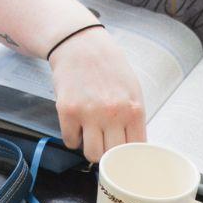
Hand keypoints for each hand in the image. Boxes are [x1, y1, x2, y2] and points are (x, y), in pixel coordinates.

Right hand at [47, 27, 146, 162]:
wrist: (81, 45)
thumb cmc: (109, 67)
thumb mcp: (132, 90)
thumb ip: (134, 118)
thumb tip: (134, 147)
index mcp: (133, 110)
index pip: (135, 150)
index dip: (129, 157)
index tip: (125, 156)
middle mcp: (112, 114)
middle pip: (113, 157)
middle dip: (110, 156)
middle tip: (106, 146)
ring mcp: (88, 114)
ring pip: (91, 155)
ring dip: (91, 150)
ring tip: (91, 137)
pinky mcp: (67, 111)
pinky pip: (70, 141)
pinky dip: (73, 138)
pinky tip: (77, 126)